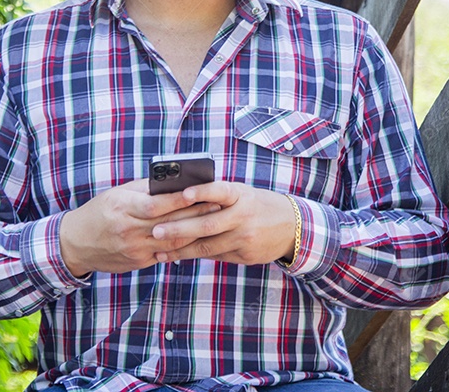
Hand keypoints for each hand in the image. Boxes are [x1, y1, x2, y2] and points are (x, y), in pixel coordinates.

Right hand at [59, 179, 219, 276]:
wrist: (76, 244)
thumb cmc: (99, 212)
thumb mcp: (117, 194)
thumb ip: (144, 189)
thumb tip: (172, 181)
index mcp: (123, 208)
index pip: (156, 204)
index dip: (179, 199)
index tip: (199, 191)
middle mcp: (129, 230)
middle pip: (169, 223)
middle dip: (195, 214)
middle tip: (218, 204)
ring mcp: (134, 249)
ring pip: (171, 241)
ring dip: (195, 231)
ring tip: (214, 221)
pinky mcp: (138, 262)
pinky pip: (165, 253)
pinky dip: (182, 246)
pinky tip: (198, 238)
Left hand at [149, 182, 297, 265]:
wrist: (293, 227)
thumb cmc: (257, 205)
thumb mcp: (242, 194)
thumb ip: (217, 198)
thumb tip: (182, 201)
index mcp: (240, 195)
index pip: (220, 190)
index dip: (202, 192)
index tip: (183, 194)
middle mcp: (243, 216)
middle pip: (207, 224)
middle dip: (179, 229)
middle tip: (156, 231)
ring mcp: (244, 238)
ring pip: (207, 246)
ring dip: (180, 250)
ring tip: (159, 250)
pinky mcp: (245, 255)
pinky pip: (215, 256)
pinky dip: (195, 256)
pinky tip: (177, 257)